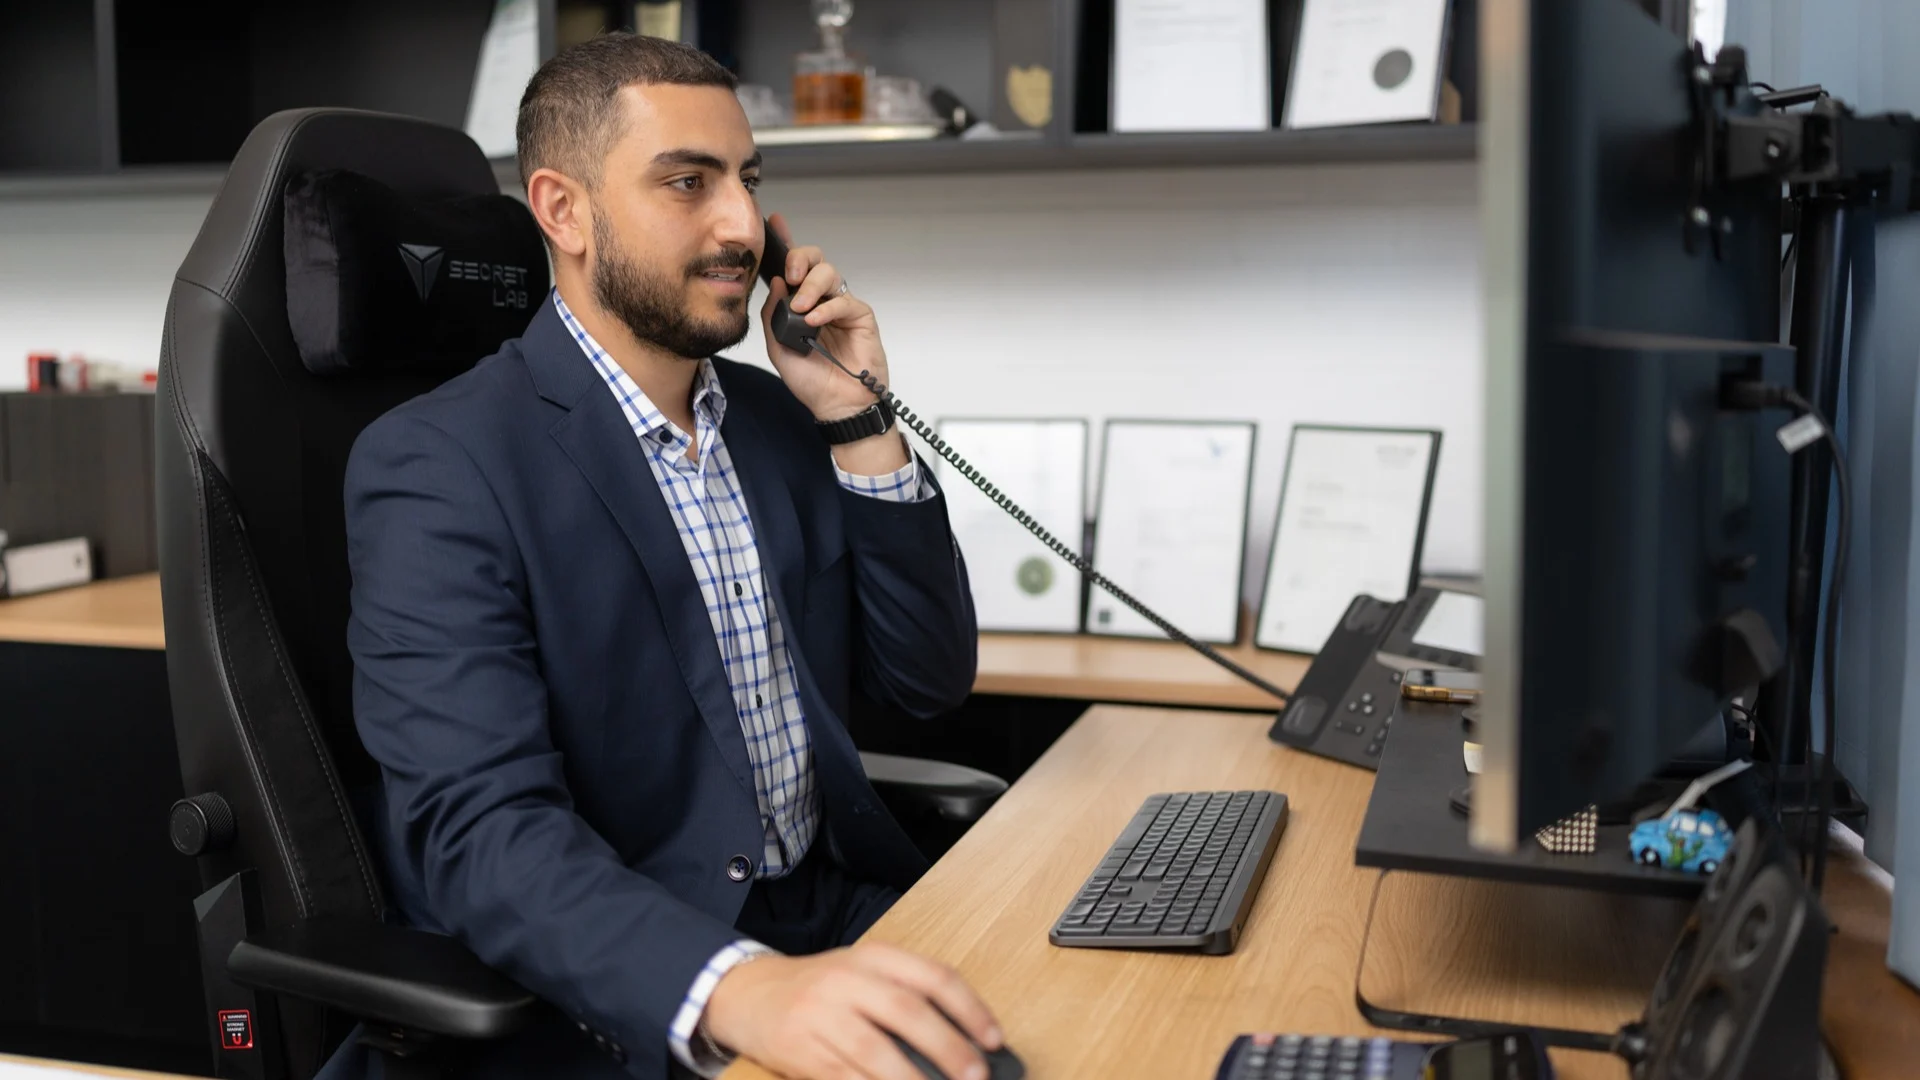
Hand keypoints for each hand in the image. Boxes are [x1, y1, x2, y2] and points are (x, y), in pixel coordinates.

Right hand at [702, 942, 1002, 1079]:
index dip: (969, 1008)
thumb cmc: (818, 988)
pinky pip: (845, 1079)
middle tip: (976, 1076)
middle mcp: (846, 981)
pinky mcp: (801, 1052)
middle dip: (950, 1049)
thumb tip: (962, 1043)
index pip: (932, 976)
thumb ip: (904, 997)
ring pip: (876, 1053)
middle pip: (908, 1013)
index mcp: (872, 957)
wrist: (746, 993)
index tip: (993, 1038)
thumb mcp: (861, 974)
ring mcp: (821, 1017)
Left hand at [759, 213, 888, 422]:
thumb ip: (772, 314)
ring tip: (801, 309)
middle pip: (813, 260)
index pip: (792, 267)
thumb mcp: (778, 347)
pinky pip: (844, 300)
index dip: (785, 242)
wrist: (836, 405)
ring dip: (811, 286)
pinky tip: (815, 321)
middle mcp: (821, 300)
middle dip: (799, 258)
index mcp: (800, 304)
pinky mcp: (861, 316)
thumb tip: (776, 283)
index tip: (774, 222)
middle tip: (790, 276)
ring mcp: (841, 306)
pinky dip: (827, 308)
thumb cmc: (811, 380)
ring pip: (829, 273)